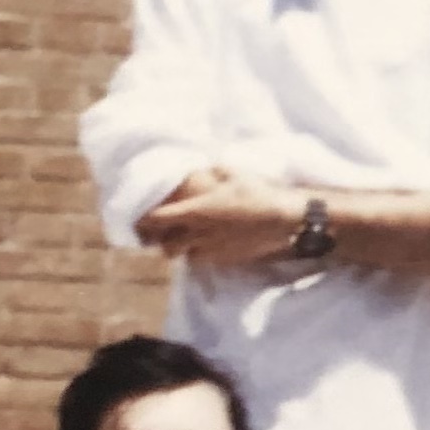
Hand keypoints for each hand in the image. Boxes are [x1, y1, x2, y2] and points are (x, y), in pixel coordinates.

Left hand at [137, 168, 309, 266]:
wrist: (286, 220)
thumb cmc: (260, 193)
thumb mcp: (235, 174)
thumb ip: (213, 172)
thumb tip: (205, 169)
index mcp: (195, 211)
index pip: (154, 220)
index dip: (143, 221)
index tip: (142, 219)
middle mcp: (198, 233)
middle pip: (165, 246)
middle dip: (162, 241)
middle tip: (164, 233)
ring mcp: (212, 249)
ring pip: (184, 256)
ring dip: (182, 249)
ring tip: (187, 240)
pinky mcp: (227, 259)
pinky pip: (205, 260)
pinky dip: (202, 254)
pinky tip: (211, 244)